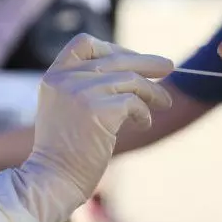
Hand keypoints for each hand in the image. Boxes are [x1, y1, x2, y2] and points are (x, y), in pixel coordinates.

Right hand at [22, 34, 172, 216]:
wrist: (54, 178)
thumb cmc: (63, 150)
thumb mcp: (64, 107)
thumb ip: (83, 85)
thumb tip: (128, 69)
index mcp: (54, 76)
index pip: (83, 43)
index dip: (111, 48)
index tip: (129, 60)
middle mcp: (66, 79)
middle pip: (115, 58)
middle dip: (146, 62)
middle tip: (168, 67)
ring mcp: (82, 92)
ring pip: (131, 80)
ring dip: (152, 91)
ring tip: (163, 103)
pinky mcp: (99, 110)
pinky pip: (134, 102)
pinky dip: (144, 113)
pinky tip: (143, 123)